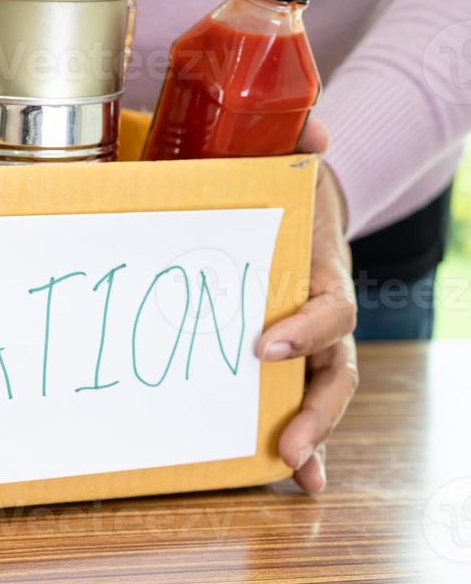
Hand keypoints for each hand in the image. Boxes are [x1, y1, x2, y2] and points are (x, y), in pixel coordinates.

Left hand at [255, 119, 357, 492]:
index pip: (332, 309)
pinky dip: (304, 441)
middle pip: (338, 372)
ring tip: (292, 471)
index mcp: (325, 273)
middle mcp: (328, 316)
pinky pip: (302, 402)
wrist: (300, 207)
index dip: (308, 328)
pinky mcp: (294, 358)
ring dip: (314, 436)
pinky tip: (292, 476)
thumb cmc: (287, 192)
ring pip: (325, 396)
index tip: (268, 344)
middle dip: (318, 412)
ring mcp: (316, 342)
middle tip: (288, 442)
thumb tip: (311, 128)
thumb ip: (301, 143)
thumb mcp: (291, 167)